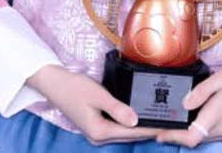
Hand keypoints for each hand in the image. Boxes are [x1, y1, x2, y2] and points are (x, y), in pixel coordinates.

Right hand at [27, 65, 163, 145]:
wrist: (55, 84)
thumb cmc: (75, 88)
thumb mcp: (98, 95)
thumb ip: (117, 109)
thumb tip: (136, 121)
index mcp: (99, 132)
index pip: (132, 132)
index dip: (150, 128)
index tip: (166, 125)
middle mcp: (98, 137)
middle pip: (129, 135)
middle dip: (147, 129)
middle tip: (166, 121)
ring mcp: (96, 133)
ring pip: (124, 133)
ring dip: (139, 127)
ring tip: (157, 118)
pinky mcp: (96, 126)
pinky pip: (117, 128)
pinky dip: (129, 123)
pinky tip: (138, 116)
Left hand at [155, 63, 221, 147]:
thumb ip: (201, 91)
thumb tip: (184, 103)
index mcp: (217, 116)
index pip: (190, 137)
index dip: (173, 138)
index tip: (159, 134)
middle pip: (196, 138)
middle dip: (179, 134)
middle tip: (165, 124)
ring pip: (206, 136)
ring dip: (192, 131)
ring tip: (180, 120)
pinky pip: (217, 133)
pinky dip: (205, 128)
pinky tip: (201, 116)